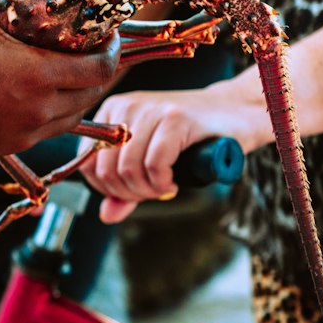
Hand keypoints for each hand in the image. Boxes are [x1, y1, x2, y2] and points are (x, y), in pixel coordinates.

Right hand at [0, 0, 120, 169]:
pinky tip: (42, 91)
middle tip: (94, 44)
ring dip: (82, 91)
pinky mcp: (12, 145)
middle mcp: (40, 109)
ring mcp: (28, 132)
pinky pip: (52, 128)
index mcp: (36, 75)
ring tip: (73, 66)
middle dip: (102, 68)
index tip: (108, 30)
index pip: (100, 67)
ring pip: (76, 113)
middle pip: (94, 91)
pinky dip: (59, 109)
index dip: (113, 48)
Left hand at [81, 83, 251, 222]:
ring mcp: (150, 109)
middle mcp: (126, 107)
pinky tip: (173, 181)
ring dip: (148, 191)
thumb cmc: (191, 138)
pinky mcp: (175, 118)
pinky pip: (154, 165)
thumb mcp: (150, 162)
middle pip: (106, 170)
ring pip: (128, 169)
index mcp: (112, 112)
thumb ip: (125, 188)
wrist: (235, 113)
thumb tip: (106, 215)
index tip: (132, 192)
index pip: (87, 163)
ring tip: (165, 187)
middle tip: (154, 193)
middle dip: (130, 194)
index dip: (107, 189)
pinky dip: (162, 183)